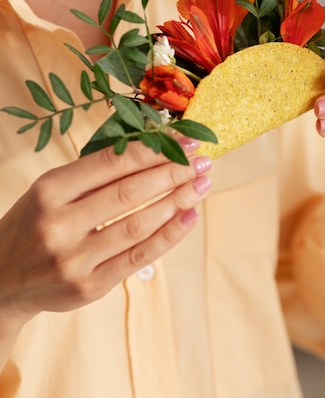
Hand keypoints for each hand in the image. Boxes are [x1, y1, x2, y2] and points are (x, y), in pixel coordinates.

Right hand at [0, 138, 210, 327]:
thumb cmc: (34, 223)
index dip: (152, 149)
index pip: (110, 163)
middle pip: (128, 193)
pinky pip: (138, 258)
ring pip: (138, 225)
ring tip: (202, 184)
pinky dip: (169, 236)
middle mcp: (60, 225)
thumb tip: (151, 147)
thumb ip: (93, 173)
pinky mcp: (89, 287)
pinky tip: (190, 217)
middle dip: (172, 173)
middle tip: (202, 159)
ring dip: (178, 202)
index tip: (183, 139)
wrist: (1, 279)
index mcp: (49, 190)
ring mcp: (74, 260)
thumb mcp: (50, 190)